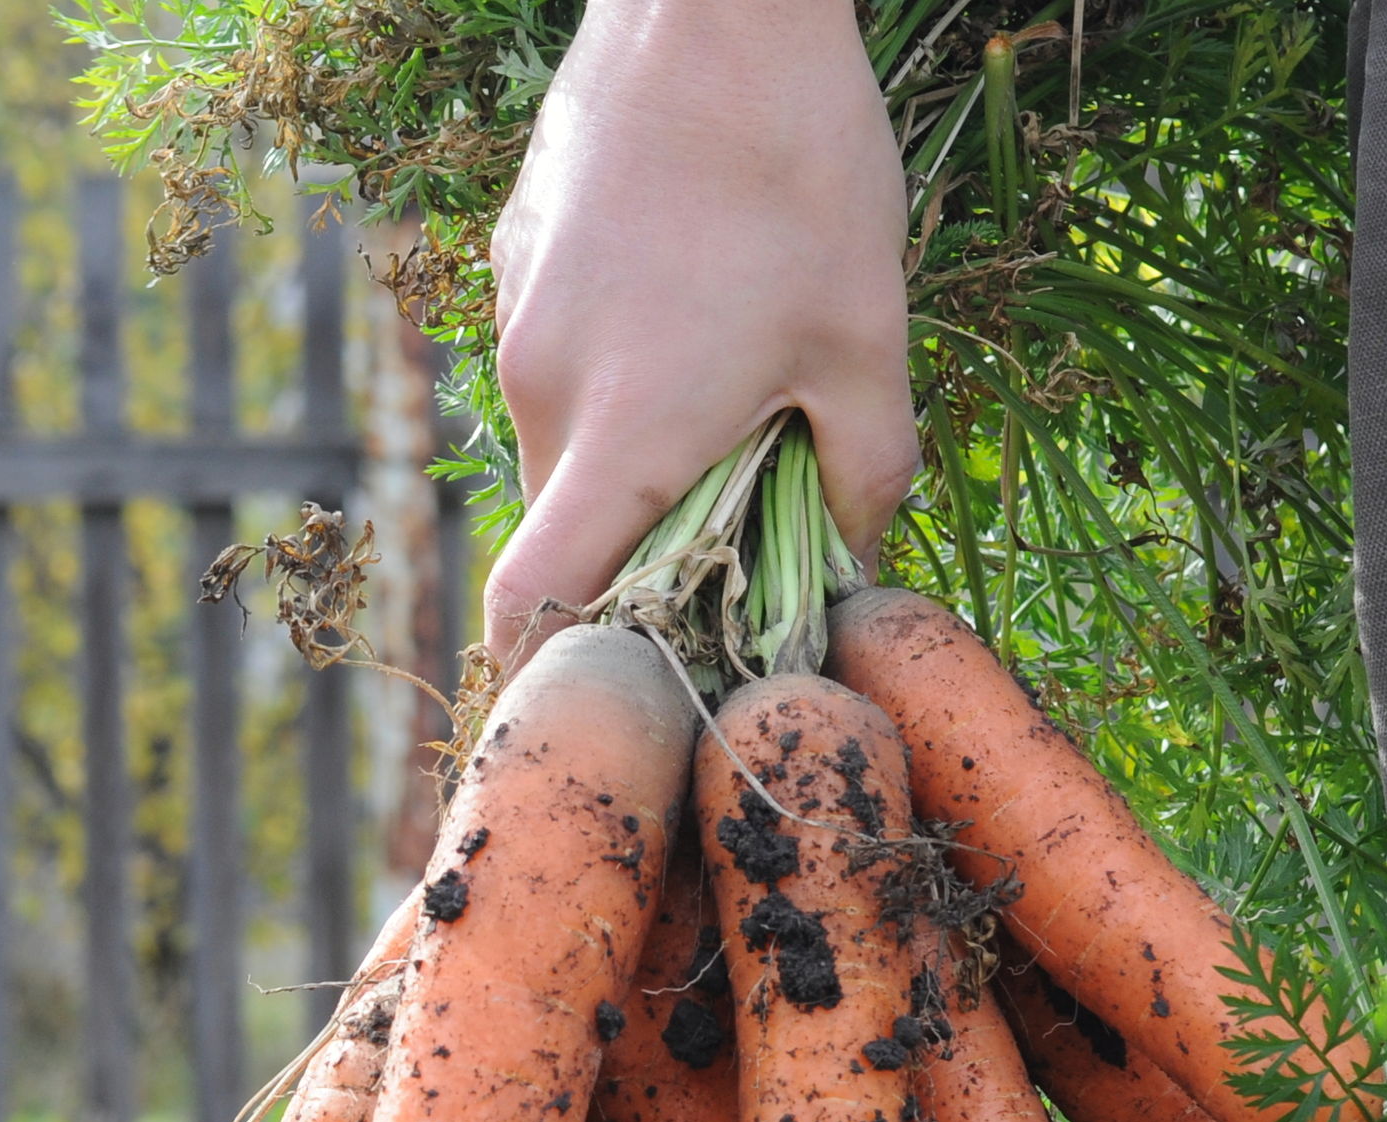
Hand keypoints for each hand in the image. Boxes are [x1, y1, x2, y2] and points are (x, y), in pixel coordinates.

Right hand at [479, 0, 918, 667]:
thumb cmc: (795, 166)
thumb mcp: (868, 336)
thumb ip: (865, 471)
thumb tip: (855, 551)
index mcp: (621, 436)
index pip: (532, 604)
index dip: (551, 671)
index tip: (607, 690)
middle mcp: (544, 388)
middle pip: (568, 523)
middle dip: (641, 546)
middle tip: (742, 519)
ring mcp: (519, 316)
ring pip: (570, 433)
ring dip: (636, 445)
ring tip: (734, 378)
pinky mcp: (518, 253)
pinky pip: (563, 352)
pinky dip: (618, 366)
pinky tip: (696, 290)